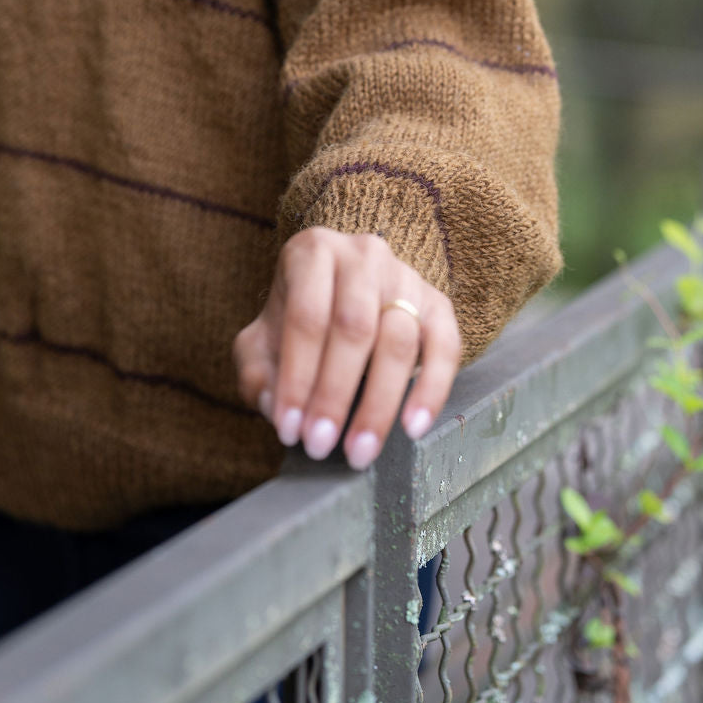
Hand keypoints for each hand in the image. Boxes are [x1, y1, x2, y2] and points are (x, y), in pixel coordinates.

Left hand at [232, 227, 461, 470]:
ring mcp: (406, 276)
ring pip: (398, 341)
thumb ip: (257, 372)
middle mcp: (364, 255)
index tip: (289, 429)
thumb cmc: (299, 322)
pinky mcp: (438, 304)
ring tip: (359, 451)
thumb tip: (275, 405)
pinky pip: (445, 348)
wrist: (343, 295)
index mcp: (313, 251)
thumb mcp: (262, 340)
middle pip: (354, 327)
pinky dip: (432, 390)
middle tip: (320, 445)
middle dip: (334, 394)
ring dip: (378, 404)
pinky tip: (413, 428)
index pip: (306, 316)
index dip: (297, 377)